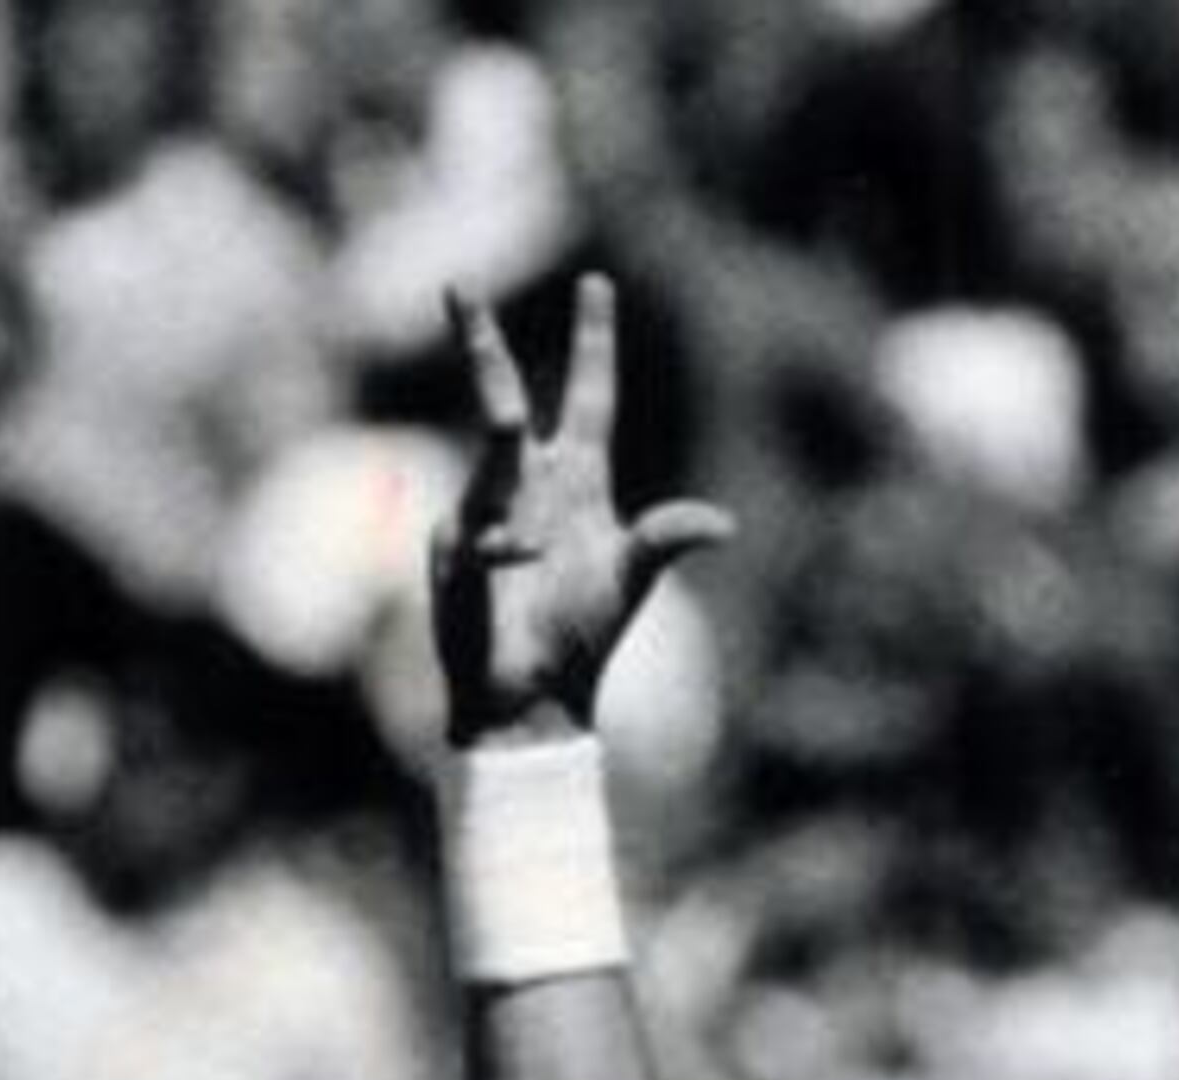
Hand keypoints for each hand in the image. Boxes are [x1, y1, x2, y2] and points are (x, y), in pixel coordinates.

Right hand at [431, 276, 734, 745]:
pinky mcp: (456, 546)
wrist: (533, 697)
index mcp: (580, 480)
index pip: (589, 396)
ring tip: (508, 433)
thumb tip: (722, 523)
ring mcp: (487, 509)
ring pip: (491, 449)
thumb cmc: (582, 637)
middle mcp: (530, 483)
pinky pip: (485, 529)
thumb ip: (665, 539)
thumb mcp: (630, 577)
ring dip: (501, 434)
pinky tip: (519, 568)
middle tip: (460, 285)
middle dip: (481, 343)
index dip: (594, 343)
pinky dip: (507, 547)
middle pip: (504, 396)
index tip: (597, 283)